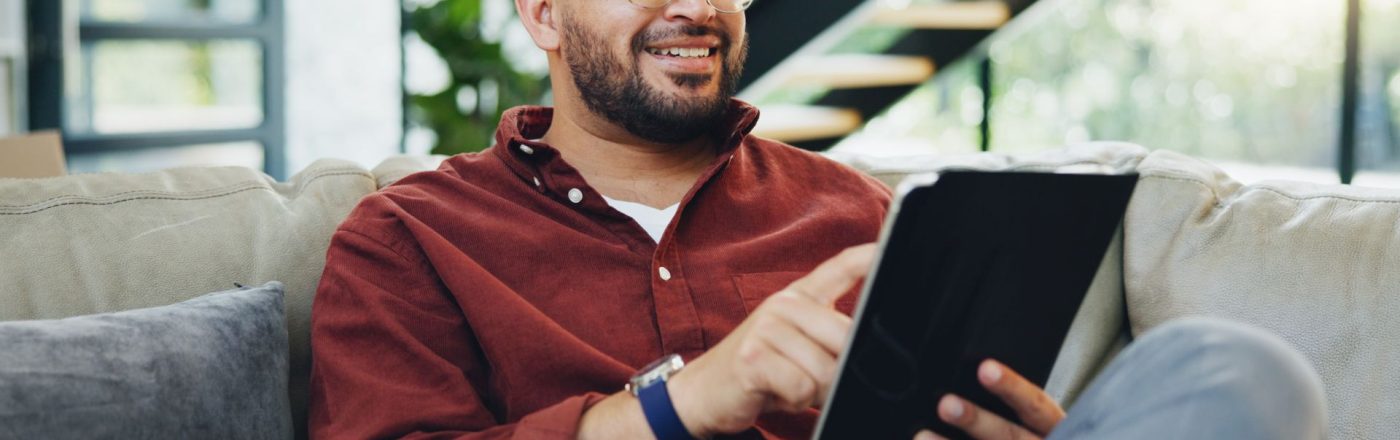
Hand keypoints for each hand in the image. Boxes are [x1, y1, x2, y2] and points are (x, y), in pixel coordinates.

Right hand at [667, 244, 876, 436]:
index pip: (839, 268)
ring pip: (826, 370)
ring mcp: (766, 328)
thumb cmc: (761, 369)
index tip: (887, 247)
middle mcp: (783, 304)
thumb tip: (866, 347)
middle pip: (845, 337)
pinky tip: (775, 392)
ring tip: (787, 384)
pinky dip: (794, 401)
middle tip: (810, 378)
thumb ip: (829, 337)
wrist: (705, 390)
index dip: (867, 256)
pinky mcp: (754, 357)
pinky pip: (802, 387)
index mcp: (798, 297)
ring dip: (813, 392)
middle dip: (838, 372)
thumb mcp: (796, 345)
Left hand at [914, 360, 1065, 439]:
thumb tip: (976, 374)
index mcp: (1053, 428)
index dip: (1012, 387)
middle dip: (977, 420)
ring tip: (922, 436)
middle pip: (1009, 435)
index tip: (985, 369)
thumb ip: (1013, 406)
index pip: (1035, 405)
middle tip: (946, 405)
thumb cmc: (1031, 438)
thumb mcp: (1036, 423)